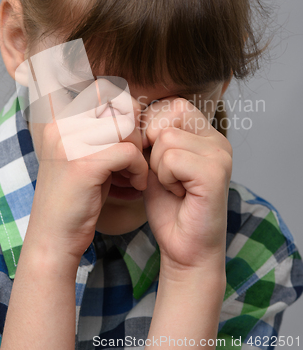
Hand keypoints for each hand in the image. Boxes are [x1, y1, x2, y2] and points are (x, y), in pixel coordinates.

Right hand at [25, 78, 147, 265]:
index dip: (123, 107)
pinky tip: (134, 186)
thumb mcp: (84, 154)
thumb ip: (102, 129)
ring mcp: (69, 140)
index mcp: (59, 117)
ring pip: (126, 126)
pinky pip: (129, 153)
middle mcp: (61, 122)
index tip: (127, 135)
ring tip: (132, 171)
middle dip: (134, 127)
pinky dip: (139, 170)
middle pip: (119, 101)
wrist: (55, 238)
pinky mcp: (83, 163)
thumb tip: (134, 106)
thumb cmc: (77, 196)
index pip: (102, 87)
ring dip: (138, 150)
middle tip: (133, 154)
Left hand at [141, 97, 231, 274]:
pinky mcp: (215, 173)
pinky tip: (179, 194)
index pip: (171, 103)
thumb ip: (151, 133)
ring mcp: (220, 155)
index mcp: (206, 133)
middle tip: (162, 173)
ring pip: (166, 137)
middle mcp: (218, 139)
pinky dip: (164, 179)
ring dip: (157, 166)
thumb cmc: (168, 205)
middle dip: (152, 143)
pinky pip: (171, 158)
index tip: (152, 157)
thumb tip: (131, 107)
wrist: (184, 247)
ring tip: (173, 185)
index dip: (150, 127)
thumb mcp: (153, 160)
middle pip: (169, 112)